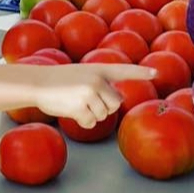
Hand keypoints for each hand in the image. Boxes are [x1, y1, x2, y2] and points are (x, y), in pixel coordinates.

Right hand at [32, 63, 150, 127]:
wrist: (38, 83)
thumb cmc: (60, 81)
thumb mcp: (83, 75)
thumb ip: (101, 84)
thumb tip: (117, 102)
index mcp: (99, 69)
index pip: (124, 70)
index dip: (141, 72)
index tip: (156, 73)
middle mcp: (97, 80)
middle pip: (115, 104)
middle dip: (104, 107)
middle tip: (85, 100)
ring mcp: (89, 93)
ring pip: (104, 115)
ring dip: (91, 115)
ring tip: (75, 103)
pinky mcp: (81, 107)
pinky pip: (91, 123)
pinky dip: (82, 121)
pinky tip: (71, 111)